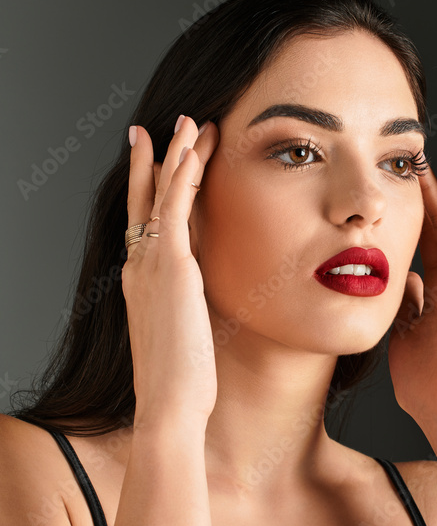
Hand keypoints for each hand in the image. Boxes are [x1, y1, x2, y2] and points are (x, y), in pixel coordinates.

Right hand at [122, 115, 219, 426]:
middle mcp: (141, 268)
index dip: (150, 193)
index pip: (146, 226)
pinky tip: (192, 147)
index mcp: (143, 285)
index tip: (156, 167)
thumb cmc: (181, 385)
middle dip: (153, 161)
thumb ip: (191, 312)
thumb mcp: (185, 339)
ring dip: (175, 154)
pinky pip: (174, 207)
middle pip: (144, 200)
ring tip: (188, 121)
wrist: (169, 404)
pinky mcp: (173, 265)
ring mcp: (153, 264)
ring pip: (161, 194)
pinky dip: (182, 173)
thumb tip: (205, 307)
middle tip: (159, 128)